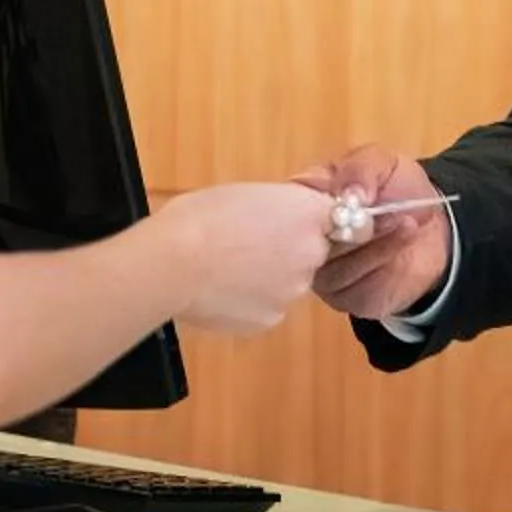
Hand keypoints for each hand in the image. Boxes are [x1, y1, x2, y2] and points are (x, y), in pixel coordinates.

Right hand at [159, 183, 338, 334]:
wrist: (173, 264)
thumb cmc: (201, 216)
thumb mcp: (246, 193)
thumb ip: (278, 208)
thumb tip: (280, 220)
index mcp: (308, 214)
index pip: (338, 215)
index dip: (313, 219)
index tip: (292, 221)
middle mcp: (311, 254)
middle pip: (313, 251)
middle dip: (290, 249)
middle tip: (250, 243)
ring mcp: (293, 291)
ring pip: (290, 281)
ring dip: (270, 275)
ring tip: (229, 268)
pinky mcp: (271, 319)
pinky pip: (268, 305)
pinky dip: (252, 299)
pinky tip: (223, 290)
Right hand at [291, 145, 450, 321]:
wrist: (433, 231)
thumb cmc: (398, 190)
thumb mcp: (382, 162)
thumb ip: (361, 169)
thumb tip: (348, 193)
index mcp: (302, 199)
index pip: (286, 203)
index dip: (315, 200)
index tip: (352, 194)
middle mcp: (302, 239)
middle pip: (306, 241)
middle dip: (349, 224)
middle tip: (384, 210)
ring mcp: (319, 271)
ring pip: (331, 266)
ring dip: (372, 245)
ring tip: (405, 223)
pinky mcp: (340, 296)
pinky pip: (351, 286)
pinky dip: (379, 265)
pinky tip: (400, 251)